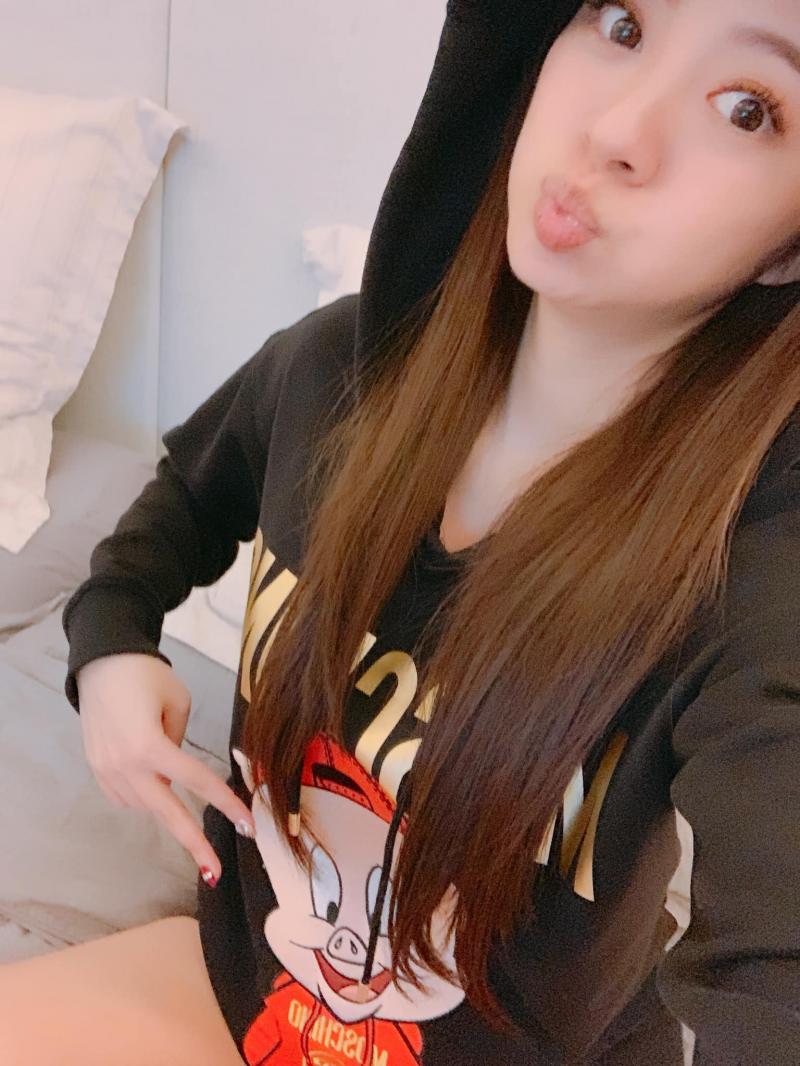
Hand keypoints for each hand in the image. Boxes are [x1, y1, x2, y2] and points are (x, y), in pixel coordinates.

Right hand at [76, 653, 254, 886]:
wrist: (100, 662)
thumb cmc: (146, 675)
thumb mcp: (178, 702)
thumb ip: (181, 742)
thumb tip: (176, 771)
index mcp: (149, 746)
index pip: (196, 782)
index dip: (225, 804)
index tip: (247, 825)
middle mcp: (126, 765)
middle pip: (167, 813)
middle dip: (193, 843)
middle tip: (214, 871)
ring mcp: (107, 771)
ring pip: (147, 805)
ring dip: (167, 802)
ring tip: (176, 782)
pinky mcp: (97, 771)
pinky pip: (128, 796)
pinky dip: (145, 792)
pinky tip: (151, 776)